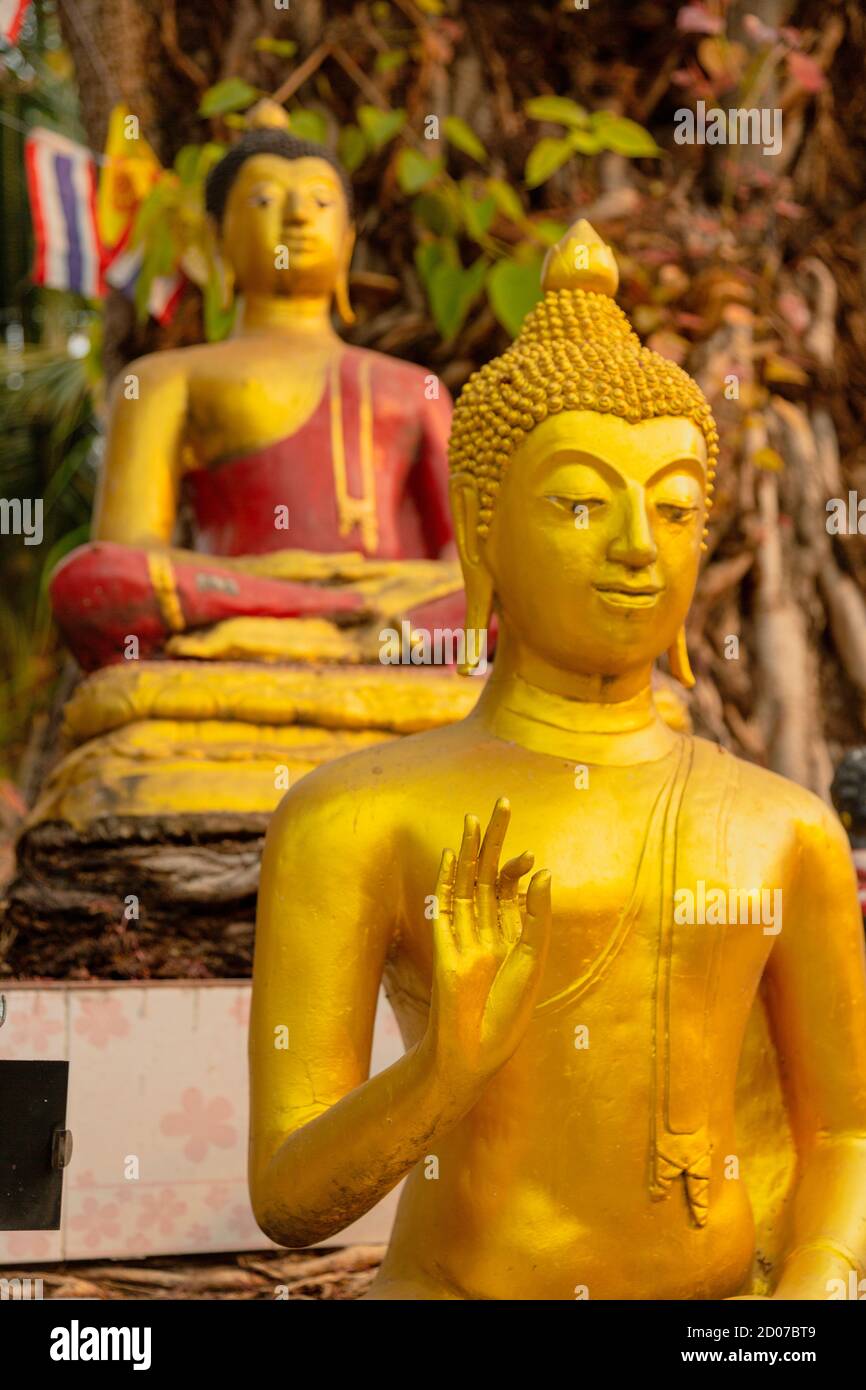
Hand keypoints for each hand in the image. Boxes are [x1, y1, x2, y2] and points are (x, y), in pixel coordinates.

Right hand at [423, 797, 551, 1094]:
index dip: (519, 867)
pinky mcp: (445, 945)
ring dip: (469, 850)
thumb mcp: (532, 958)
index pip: (511, 888)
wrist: (475, 1049)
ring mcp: (463, 934)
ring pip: (467, 883)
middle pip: (488, 874)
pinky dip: (447, 880)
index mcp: (510, 934)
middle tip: (501, 802)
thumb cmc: (508, 1013)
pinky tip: (449, 856)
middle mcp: (486, 928)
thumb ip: (536, 915)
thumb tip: (543, 871)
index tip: (531, 855)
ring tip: (473, 817)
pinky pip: (445, 907)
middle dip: (494, 839)